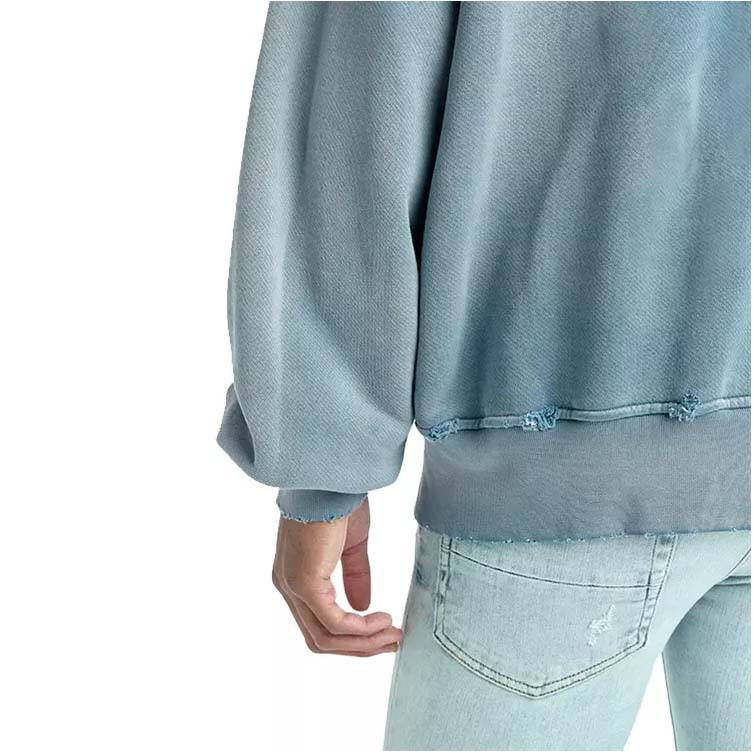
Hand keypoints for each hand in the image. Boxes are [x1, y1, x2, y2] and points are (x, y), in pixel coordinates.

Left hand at [272, 498, 401, 655]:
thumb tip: (363, 607)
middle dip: (360, 647)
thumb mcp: (351, 545)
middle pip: (320, 639)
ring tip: (393, 634)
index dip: (353, 636)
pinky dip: (360, 628)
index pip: (319, 624)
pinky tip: (382, 619)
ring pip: (326, 638)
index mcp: (295, 577)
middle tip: (393, 641)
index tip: (384, 631)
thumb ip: (355, 576)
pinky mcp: (304, 583)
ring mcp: (292, 587)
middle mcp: (287, 586)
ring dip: (364, 642)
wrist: (330, 478)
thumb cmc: (337, 501)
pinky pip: (333, 622)